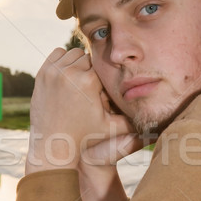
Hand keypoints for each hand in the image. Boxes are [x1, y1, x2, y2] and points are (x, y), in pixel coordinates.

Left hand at [25, 47, 134, 173]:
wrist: (52, 146)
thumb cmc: (85, 138)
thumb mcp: (113, 128)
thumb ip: (134, 119)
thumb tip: (157, 118)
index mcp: (88, 82)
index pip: (104, 67)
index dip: (106, 79)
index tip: (102, 92)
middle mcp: (70, 73)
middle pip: (89, 57)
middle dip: (92, 70)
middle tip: (92, 88)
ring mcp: (53, 71)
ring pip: (73, 53)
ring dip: (79, 64)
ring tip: (81, 83)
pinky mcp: (42, 73)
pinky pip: (57, 54)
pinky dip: (64, 62)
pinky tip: (69, 79)